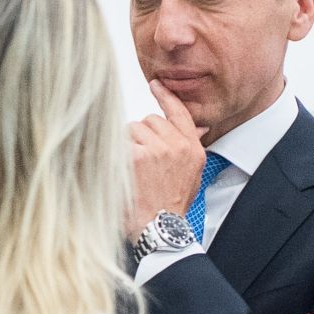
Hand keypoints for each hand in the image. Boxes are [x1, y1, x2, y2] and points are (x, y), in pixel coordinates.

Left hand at [125, 80, 207, 235]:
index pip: (179, 113)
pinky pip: (119, 142)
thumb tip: (198, 127)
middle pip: (149, 120)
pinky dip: (115, 153)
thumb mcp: (192, 176)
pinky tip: (121, 170)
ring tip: (132, 170)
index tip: (156, 84)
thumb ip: (190, 149)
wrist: (158, 229)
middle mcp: (176, 145)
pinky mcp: (135, 156)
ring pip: (132, 129)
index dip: (166, 97)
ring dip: (128, 144)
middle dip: (141, 135)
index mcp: (192, 149)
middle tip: (140, 161)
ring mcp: (156, 149)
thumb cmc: (171, 207)